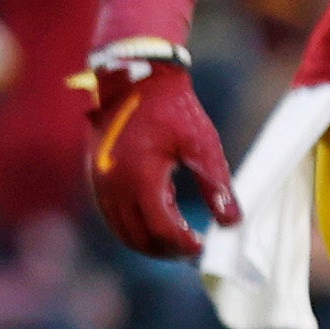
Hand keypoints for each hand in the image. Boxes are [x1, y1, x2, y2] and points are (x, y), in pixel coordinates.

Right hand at [81, 55, 236, 260]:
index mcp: (140, 177)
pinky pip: (112, 216)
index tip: (202, 245)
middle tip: (191, 247)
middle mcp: (115, 185)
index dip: (183, 244)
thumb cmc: (172, 108)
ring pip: (122, 231)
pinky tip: (156, 218)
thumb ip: (216, 185)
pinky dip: (133, 226)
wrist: (136, 79)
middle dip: (166, 249)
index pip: (160, 229)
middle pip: (138, 237)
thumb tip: (231, 222)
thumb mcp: (202, 143)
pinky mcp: (97, 179)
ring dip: (148, 242)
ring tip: (175, 238)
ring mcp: (102, 184)